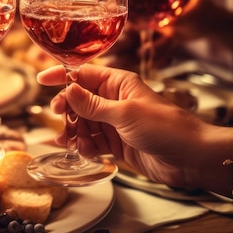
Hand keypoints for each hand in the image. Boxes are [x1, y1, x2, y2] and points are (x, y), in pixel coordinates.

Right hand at [36, 64, 232, 193]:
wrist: (191, 158)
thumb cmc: (165, 127)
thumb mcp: (124, 113)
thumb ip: (92, 104)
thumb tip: (67, 90)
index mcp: (118, 83)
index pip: (83, 74)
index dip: (61, 76)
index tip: (40, 80)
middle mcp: (113, 100)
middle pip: (78, 100)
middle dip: (66, 110)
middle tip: (60, 119)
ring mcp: (114, 122)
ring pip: (82, 122)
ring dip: (74, 132)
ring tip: (72, 143)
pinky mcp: (116, 142)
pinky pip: (92, 141)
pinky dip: (85, 146)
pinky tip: (85, 153)